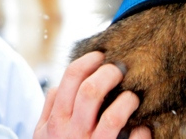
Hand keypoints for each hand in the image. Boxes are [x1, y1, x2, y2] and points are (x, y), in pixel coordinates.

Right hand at [34, 51, 151, 138]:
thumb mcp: (43, 134)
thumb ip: (50, 108)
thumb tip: (60, 84)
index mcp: (56, 121)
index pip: (71, 78)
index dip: (88, 61)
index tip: (100, 55)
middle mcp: (73, 133)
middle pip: (91, 92)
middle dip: (109, 74)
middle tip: (119, 69)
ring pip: (114, 117)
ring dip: (127, 101)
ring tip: (132, 97)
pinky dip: (142, 131)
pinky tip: (142, 127)